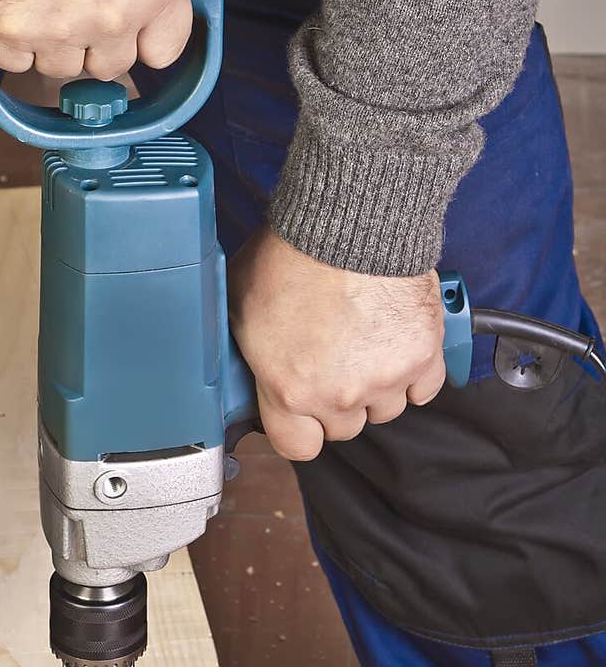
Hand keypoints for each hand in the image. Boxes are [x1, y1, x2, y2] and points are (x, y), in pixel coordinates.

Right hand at [0, 0, 191, 80]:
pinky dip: (12, 40)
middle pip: (109, 66)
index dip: (143, 37)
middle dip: (94, 41)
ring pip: (62, 68)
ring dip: (51, 43)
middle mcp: (109, 19)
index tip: (129, 27)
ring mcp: (58, 33)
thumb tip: (153, 11)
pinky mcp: (9, 38)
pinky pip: (18, 62)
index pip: (163, 51)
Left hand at [229, 229, 445, 460]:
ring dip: (376, 386)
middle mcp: (339, 394)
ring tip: (364, 346)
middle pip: (345, 427)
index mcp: (290, 390)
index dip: (300, 428)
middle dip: (337, 400)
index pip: (298, 446)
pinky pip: (424, 388)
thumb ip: (251, 354)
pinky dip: (414, 374)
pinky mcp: (423, 355)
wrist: (347, 220)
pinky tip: (397, 348)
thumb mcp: (240, 310)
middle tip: (333, 361)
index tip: (302, 411)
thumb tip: (246, 367)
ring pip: (385, 408)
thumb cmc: (291, 255)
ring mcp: (386, 378)